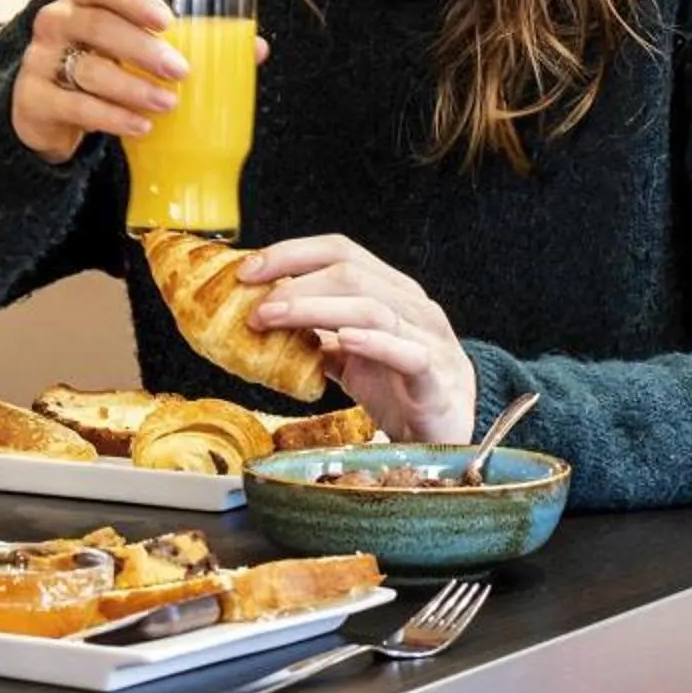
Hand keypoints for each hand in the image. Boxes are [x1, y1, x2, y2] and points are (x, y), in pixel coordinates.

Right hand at [10, 0, 268, 163]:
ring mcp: (39, 60)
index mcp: (84, 0)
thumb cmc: (102, 67)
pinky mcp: (32, 99)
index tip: (168, 21)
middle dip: (142, 48)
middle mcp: (57, 22)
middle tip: (182, 71)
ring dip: (132, 87)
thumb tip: (257, 49)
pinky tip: (141, 127)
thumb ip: (187, 45)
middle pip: (97, 25)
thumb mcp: (134, 51)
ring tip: (168, 105)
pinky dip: (110, 117)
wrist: (46, 110)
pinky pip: (74, 106)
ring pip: (88, 68)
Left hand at [239, 234, 477, 443]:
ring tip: (275, 318)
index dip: (291, 254)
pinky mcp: (437, 379)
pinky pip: (409, 354)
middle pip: (351, 273)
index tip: (246, 272)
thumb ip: (315, 336)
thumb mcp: (348, 358)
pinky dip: (374, 344)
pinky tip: (342, 341)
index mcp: (391, 292)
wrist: (445, 440)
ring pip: (372, 308)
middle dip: (295, 283)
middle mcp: (412, 307)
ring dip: (315, 309)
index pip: (340, 251)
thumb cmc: (398, 392)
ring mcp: (429, 339)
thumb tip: (259, 321)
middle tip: (253, 306)